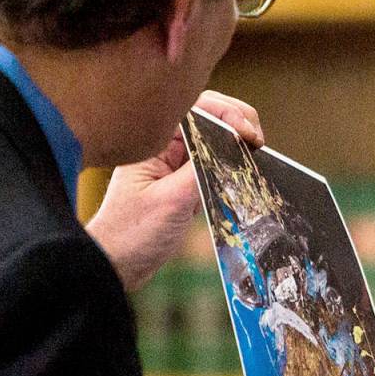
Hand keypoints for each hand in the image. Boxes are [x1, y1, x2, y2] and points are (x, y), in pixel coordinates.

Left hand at [85, 91, 263, 291]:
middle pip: (208, 119)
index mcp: (154, 142)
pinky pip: (211, 165)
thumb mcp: (171, 200)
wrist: (116, 265)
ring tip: (256, 155)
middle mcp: (164, 147)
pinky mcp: (182, 184)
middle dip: (237, 122)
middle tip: (258, 142)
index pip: (196, 109)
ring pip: (213, 142)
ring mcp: (174, 165)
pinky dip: (230, 166)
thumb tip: (233, 144)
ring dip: (236, 144)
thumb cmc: (132, 233)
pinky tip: (244, 173)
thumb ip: (201, 170)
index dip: (227, 113)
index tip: (247, 133)